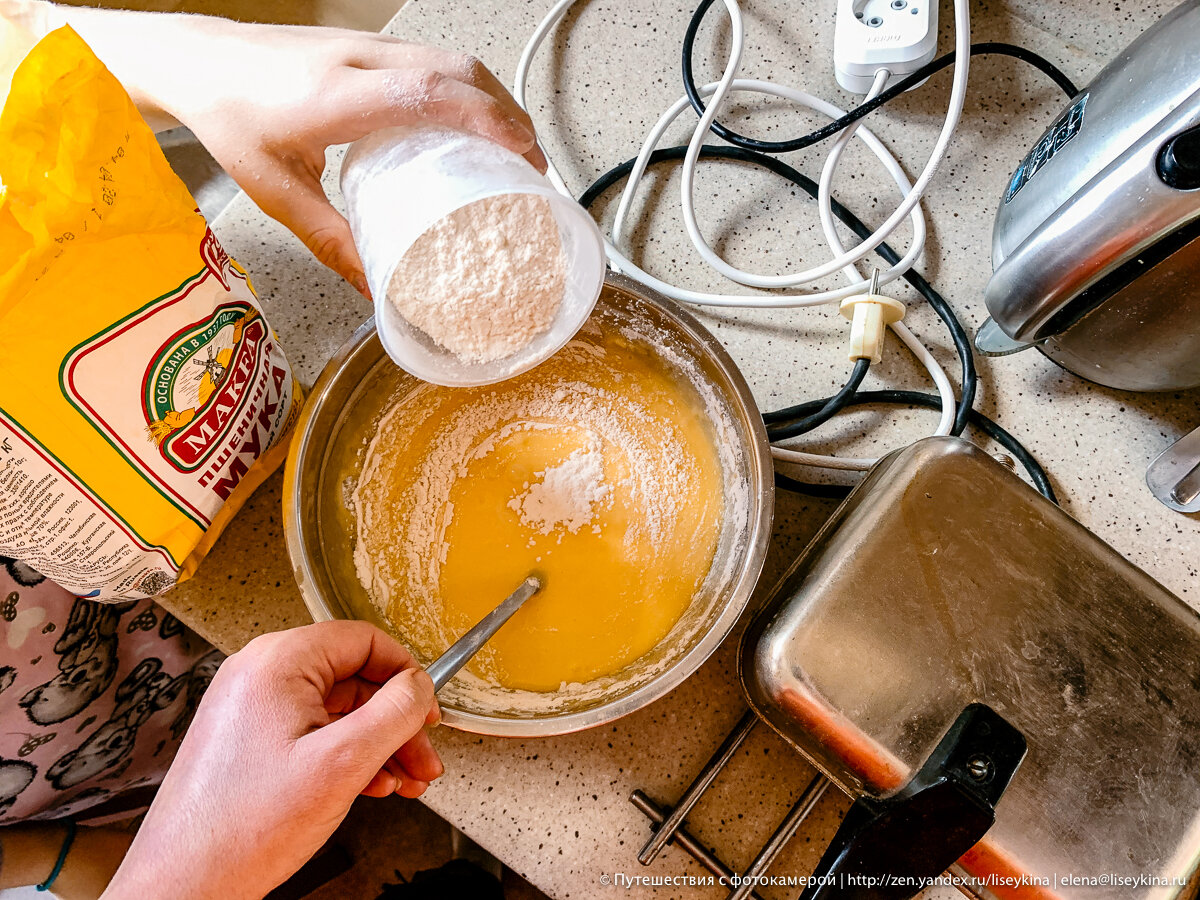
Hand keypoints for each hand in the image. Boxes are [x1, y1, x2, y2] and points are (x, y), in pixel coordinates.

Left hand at [63, 9, 546, 294]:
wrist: (195, 60)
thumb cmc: (228, 116)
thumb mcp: (275, 191)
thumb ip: (330, 240)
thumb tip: (374, 286)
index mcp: (336, 96)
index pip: (430, 94)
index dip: (486, 120)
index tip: (523, 153)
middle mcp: (359, 60)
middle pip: (458, 70)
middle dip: (508, 114)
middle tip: (533, 164)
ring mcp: (366, 45)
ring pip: (451, 57)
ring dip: (493, 98)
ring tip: (515, 146)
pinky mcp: (367, 45)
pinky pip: (433, 58)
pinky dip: (467, 88)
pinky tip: (472, 120)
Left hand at [101, 620, 442, 899]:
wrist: (186, 883)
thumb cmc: (243, 829)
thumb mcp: (342, 764)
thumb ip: (394, 715)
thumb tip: (421, 686)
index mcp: (278, 663)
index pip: (364, 641)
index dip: (406, 675)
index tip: (427, 707)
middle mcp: (260, 675)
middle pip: (354, 679)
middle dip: (396, 722)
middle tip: (422, 757)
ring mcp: (251, 706)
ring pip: (337, 709)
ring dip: (377, 744)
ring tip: (403, 781)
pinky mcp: (248, 738)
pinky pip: (312, 730)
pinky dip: (346, 755)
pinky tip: (368, 785)